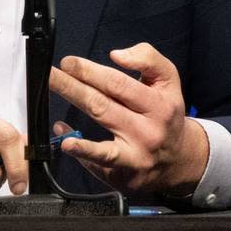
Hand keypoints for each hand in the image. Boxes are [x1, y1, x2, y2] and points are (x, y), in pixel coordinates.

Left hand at [48, 42, 208, 195]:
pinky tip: (66, 142)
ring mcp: (136, 154)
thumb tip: (117, 56)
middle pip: (103, 104)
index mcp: (159, 104)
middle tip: (50, 74)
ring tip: (49, 96)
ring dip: (75, 113)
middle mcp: (148, 130)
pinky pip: (100, 161)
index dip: (90, 71)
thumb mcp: (168, 80)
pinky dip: (82, 151)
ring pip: (101, 133)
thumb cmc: (166, 114)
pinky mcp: (125, 174)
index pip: (119, 84)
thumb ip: (147, 59)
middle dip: (72, 86)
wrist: (180, 161)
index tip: (68, 62)